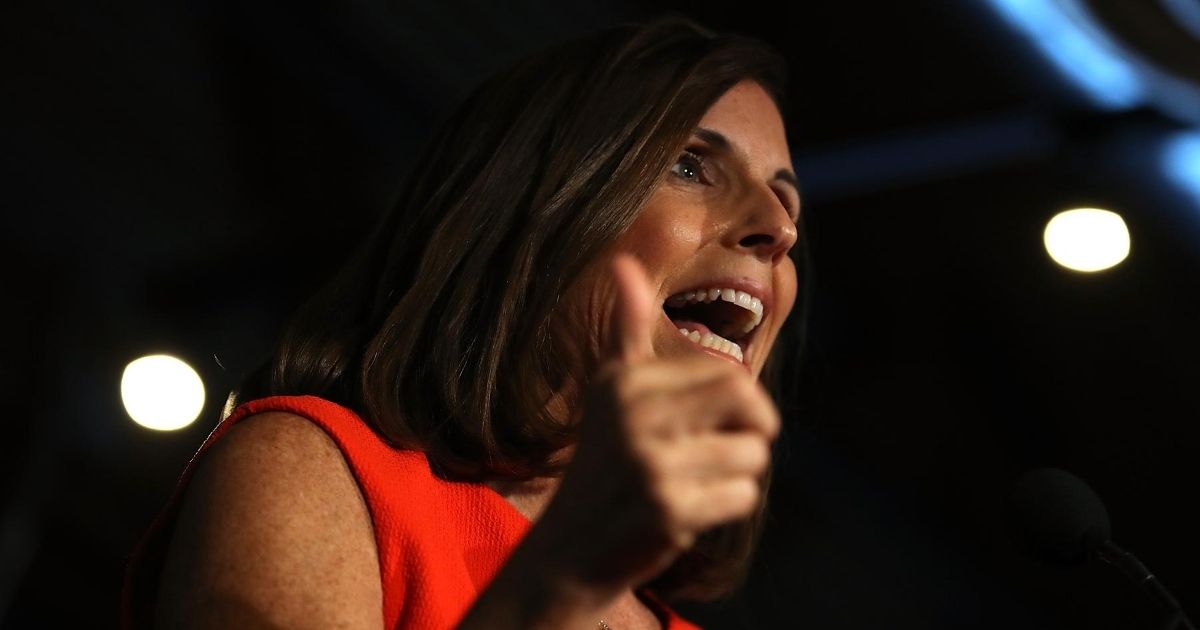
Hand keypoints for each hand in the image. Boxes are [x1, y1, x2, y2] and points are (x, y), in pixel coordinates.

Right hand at [536, 253, 780, 593]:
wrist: (570, 550)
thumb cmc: (605, 463)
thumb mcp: (611, 392)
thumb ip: (628, 329)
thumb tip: (623, 263)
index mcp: (625, 381)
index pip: (728, 375)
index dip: (741, 404)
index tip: (712, 425)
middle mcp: (633, 414)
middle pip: (748, 401)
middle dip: (756, 429)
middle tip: (733, 448)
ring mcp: (650, 462)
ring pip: (752, 454)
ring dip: (739, 475)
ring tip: (697, 484)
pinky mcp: (667, 509)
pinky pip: (742, 495)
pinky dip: (727, 506)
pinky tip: (689, 514)